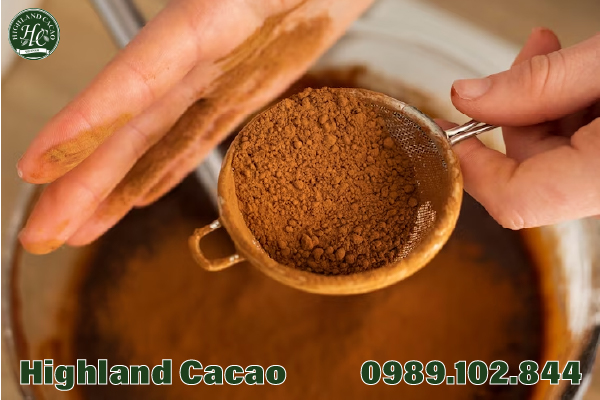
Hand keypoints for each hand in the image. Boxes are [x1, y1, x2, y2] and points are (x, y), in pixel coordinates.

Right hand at [17, 0, 372, 253]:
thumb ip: (217, 12)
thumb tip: (180, 48)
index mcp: (208, 18)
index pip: (133, 79)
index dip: (83, 125)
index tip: (38, 167)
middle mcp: (204, 54)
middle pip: (133, 124)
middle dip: (84, 180)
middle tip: (44, 233)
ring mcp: (224, 74)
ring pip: (159, 138)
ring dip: (115, 187)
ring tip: (78, 230)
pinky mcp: (249, 89)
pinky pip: (200, 135)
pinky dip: (166, 168)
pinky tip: (139, 197)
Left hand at [447, 28, 599, 228]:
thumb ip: (538, 83)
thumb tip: (469, 96)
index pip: (517, 201)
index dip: (473, 170)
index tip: (449, 135)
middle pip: (532, 168)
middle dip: (517, 111)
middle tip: (527, 58)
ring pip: (556, 153)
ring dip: (544, 100)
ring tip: (554, 48)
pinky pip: (583, 145)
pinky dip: (572, 106)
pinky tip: (579, 69)